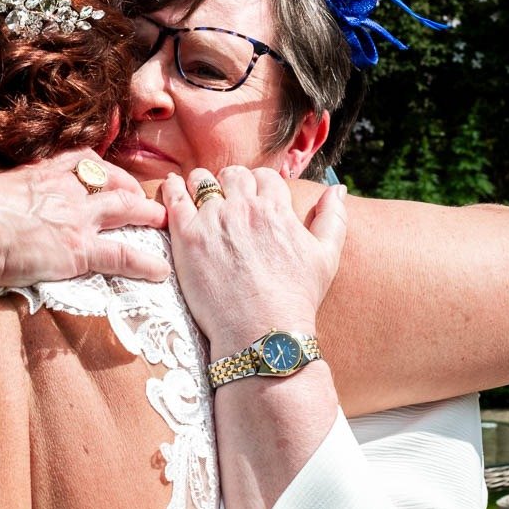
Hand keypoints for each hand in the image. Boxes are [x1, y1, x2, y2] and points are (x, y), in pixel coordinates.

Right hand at [0, 149, 168, 298]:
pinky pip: (123, 254)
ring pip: (124, 209)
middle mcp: (62, 189)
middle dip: (129, 187)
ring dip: (146, 214)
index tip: (104, 172)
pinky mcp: (79, 250)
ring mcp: (75, 218)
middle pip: (109, 180)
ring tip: (162, 220)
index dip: (95, 167)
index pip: (77, 162)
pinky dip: (144, 262)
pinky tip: (159, 270)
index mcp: (35, 173)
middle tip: (141, 196)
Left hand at [160, 166, 346, 350]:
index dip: (256, 183)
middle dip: (230, 182)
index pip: (263, 176)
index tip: (250, 196)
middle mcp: (244, 208)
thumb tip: (338, 188)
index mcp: (276, 208)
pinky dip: (172, 188)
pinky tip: (171, 188)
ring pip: (202, 181)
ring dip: (201, 183)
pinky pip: (174, 198)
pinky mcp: (187, 237)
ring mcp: (214, 220)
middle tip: (223, 198)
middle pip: (232, 175)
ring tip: (196, 194)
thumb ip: (332, 218)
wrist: (262, 332)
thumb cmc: (296, 299)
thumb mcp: (326, 257)